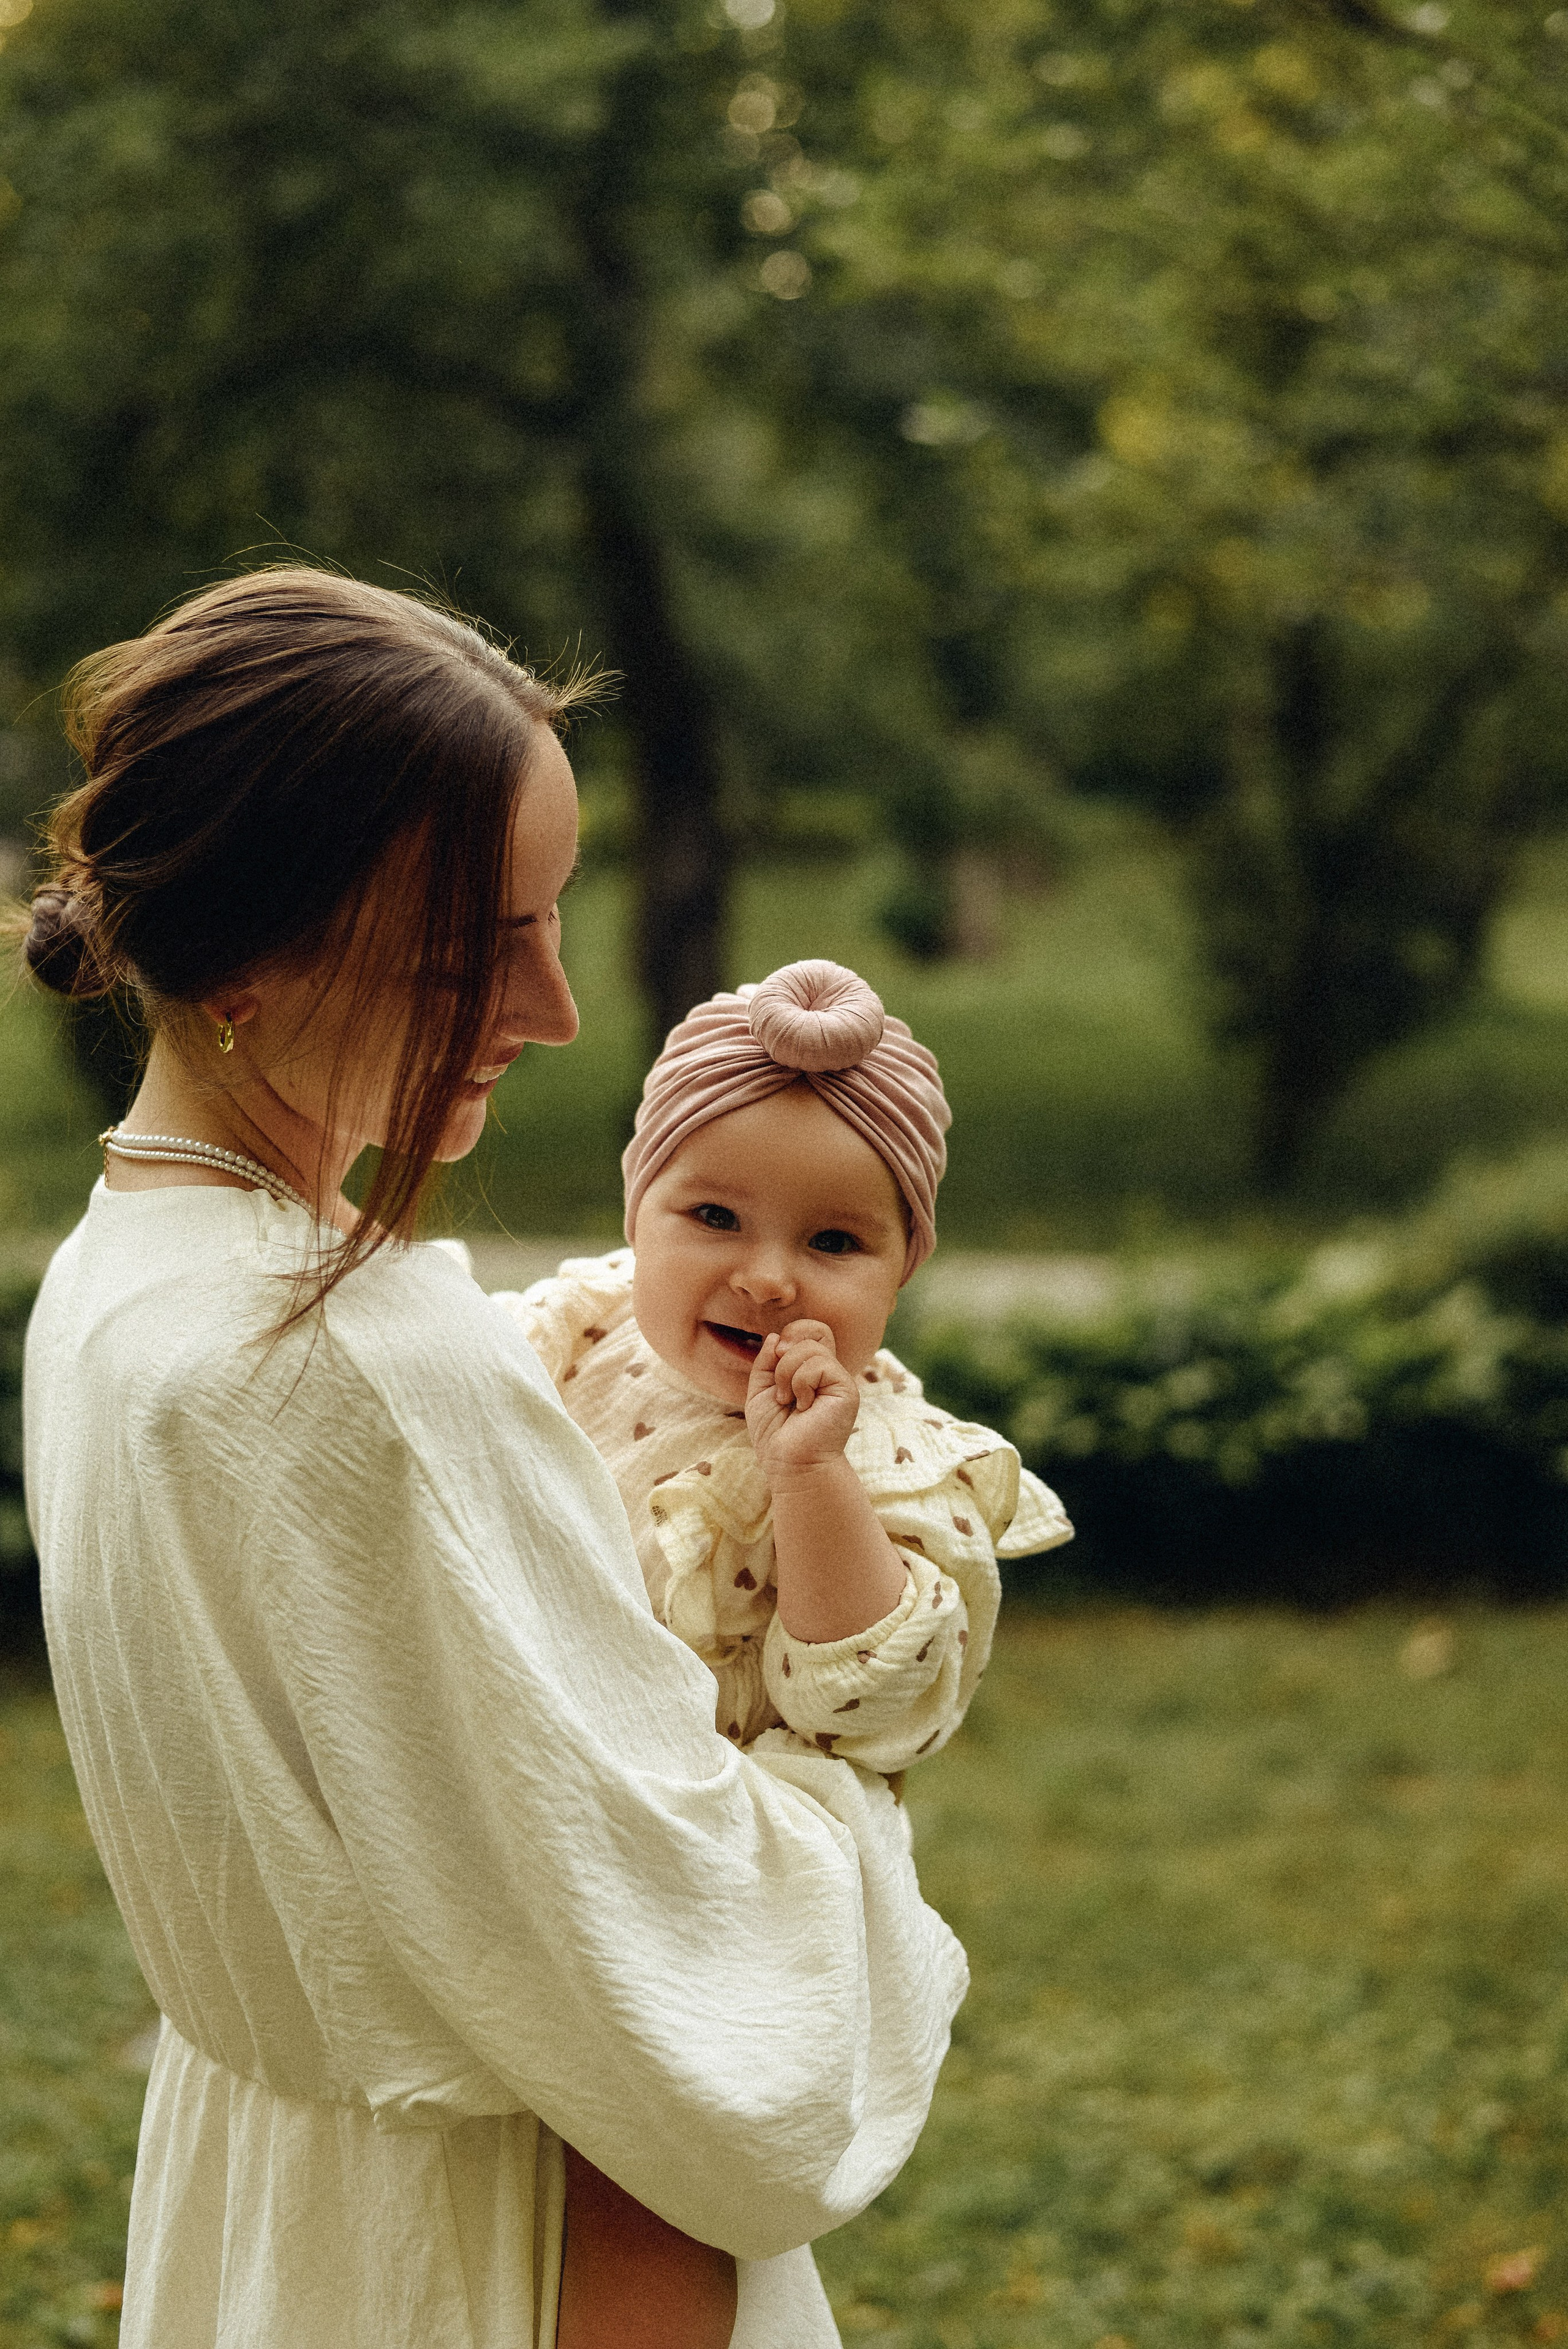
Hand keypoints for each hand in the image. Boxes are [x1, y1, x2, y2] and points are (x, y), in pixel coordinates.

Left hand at [745, 1319, 859, 1481]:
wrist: (789, 1464)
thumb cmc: (776, 1435)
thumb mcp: (760, 1392)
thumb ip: (766, 1362)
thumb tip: (776, 1336)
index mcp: (812, 1370)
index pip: (813, 1330)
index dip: (793, 1331)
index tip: (776, 1354)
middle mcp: (829, 1371)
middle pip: (815, 1330)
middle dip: (786, 1351)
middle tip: (779, 1381)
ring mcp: (839, 1379)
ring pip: (810, 1348)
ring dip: (786, 1374)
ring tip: (789, 1401)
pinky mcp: (846, 1389)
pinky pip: (819, 1365)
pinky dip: (800, 1383)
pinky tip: (804, 1407)